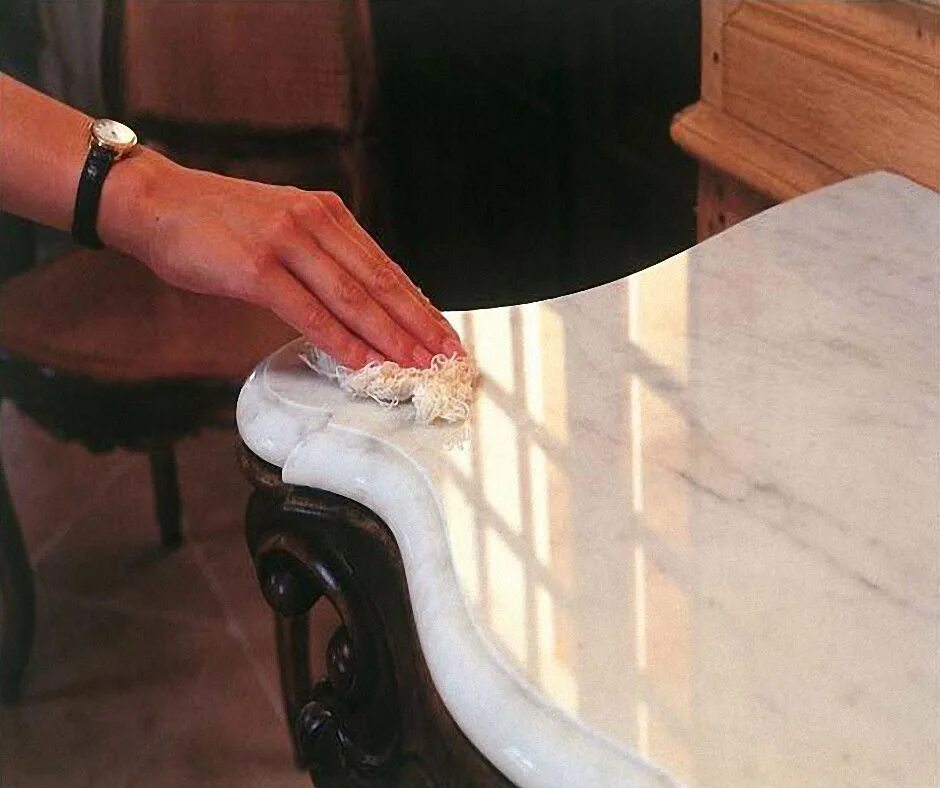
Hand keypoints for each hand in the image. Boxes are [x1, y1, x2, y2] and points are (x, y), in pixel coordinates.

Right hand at [99, 150, 463, 368]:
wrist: (157, 202)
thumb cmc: (219, 222)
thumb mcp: (283, 223)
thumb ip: (321, 255)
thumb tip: (358, 301)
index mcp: (327, 213)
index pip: (385, 267)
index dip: (418, 305)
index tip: (443, 333)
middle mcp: (315, 222)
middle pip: (380, 283)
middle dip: (418, 325)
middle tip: (447, 356)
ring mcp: (287, 242)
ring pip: (353, 298)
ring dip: (390, 337)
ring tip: (417, 365)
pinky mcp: (257, 268)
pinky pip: (309, 311)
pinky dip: (340, 340)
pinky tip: (362, 362)